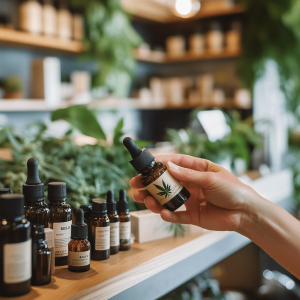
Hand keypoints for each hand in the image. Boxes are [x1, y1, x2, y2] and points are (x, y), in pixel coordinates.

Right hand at [130, 154, 258, 231]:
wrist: (246, 213)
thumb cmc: (233, 190)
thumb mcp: (211, 178)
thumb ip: (188, 175)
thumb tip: (169, 166)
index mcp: (197, 170)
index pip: (176, 163)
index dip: (161, 161)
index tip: (146, 162)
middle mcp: (191, 184)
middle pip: (166, 182)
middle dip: (150, 183)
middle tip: (135, 184)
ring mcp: (190, 200)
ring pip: (167, 199)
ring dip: (154, 199)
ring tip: (143, 200)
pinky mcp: (192, 215)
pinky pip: (177, 215)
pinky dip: (168, 215)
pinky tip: (162, 213)